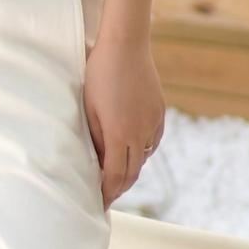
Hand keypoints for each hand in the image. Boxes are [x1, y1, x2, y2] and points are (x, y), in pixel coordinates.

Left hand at [82, 35, 165, 211]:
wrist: (125, 46)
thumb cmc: (98, 75)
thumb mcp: (88, 109)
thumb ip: (96, 139)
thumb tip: (99, 163)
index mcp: (119, 134)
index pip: (115, 176)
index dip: (107, 193)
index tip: (99, 203)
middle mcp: (140, 132)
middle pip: (132, 173)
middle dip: (119, 188)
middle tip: (107, 196)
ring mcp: (153, 123)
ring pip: (143, 158)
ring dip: (130, 170)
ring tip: (116, 175)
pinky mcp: (159, 113)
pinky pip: (151, 142)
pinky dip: (141, 152)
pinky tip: (131, 151)